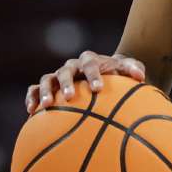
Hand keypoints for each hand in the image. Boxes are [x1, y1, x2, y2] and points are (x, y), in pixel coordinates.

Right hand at [25, 50, 146, 113]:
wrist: (105, 72)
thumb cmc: (117, 73)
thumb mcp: (128, 68)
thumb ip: (134, 68)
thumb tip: (140, 76)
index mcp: (90, 60)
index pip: (90, 64)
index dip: (93, 75)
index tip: (98, 88)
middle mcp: (72, 66)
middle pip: (65, 71)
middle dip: (67, 83)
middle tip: (71, 97)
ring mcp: (58, 76)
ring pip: (47, 79)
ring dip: (46, 91)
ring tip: (46, 106)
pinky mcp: (48, 86)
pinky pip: (35, 90)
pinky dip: (32, 97)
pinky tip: (31, 111)